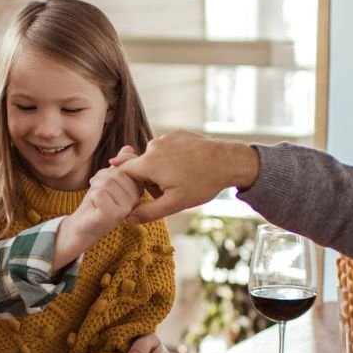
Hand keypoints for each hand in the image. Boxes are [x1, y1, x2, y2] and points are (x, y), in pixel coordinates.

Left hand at [53, 165, 141, 268]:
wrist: (82, 225)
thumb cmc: (97, 202)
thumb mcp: (108, 179)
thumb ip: (119, 165)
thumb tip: (128, 147)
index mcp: (138, 188)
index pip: (127, 166)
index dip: (110, 169)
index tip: (102, 181)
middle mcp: (136, 199)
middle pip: (116, 173)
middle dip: (100, 178)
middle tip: (97, 191)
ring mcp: (126, 208)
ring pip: (106, 182)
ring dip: (94, 188)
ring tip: (96, 199)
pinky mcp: (113, 215)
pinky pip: (99, 193)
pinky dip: (91, 197)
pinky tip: (94, 206)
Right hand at [115, 131, 260, 224]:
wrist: (229, 161)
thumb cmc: (202, 182)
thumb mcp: (174, 204)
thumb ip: (147, 212)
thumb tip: (127, 218)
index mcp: (148, 163)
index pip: (122, 171)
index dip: (125, 184)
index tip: (136, 192)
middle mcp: (153, 146)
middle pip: (139, 166)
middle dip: (149, 179)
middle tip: (170, 188)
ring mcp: (165, 137)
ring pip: (153, 157)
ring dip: (160, 168)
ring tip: (182, 176)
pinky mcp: (176, 133)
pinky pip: (165, 148)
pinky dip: (171, 157)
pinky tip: (187, 165)